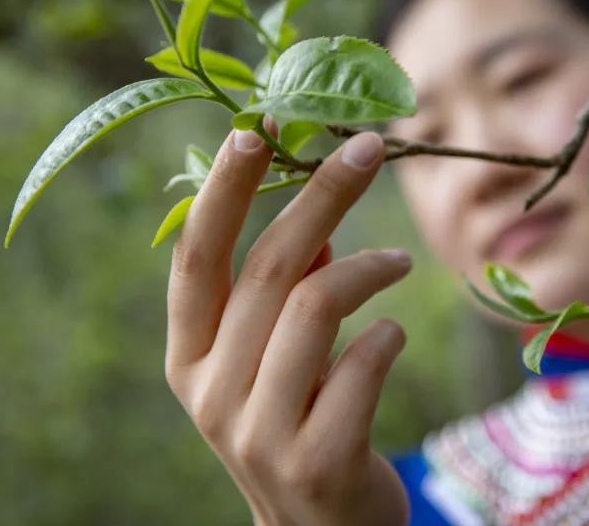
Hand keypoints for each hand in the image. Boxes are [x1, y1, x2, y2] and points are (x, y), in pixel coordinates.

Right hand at [164, 126, 411, 525]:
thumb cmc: (298, 421)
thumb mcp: (270, 358)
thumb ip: (281, 290)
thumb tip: (311, 204)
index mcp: (188, 356)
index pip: (195, 257)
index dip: (224, 190)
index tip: (258, 128)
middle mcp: (209, 392)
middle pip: (270, 266)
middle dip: (324, 194)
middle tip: (371, 149)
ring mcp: (258, 431)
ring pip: (315, 306)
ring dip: (369, 266)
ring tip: (401, 260)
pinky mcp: (316, 461)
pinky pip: (362, 364)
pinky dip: (388, 335)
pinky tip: (393, 338)